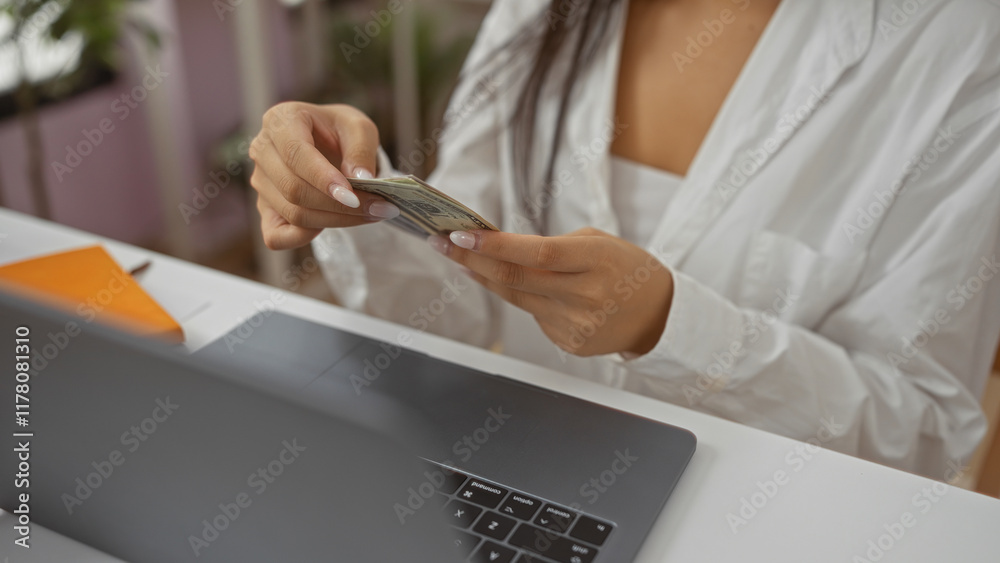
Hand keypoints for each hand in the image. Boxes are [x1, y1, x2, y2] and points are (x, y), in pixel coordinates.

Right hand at [249, 102, 399, 249]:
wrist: (328, 143)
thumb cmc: (340, 132)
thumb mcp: (359, 128)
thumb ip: (361, 149)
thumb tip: (361, 180)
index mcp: (280, 121)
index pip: (296, 154)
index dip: (323, 179)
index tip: (354, 197)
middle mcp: (262, 151)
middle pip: (294, 189)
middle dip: (339, 206)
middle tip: (380, 208)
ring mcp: (260, 182)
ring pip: (293, 213)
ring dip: (335, 220)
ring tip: (372, 214)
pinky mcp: (265, 209)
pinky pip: (275, 236)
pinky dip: (303, 238)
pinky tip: (332, 226)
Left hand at [430, 227, 673, 356]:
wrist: (659, 316)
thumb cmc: (626, 269)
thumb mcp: (599, 242)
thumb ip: (553, 247)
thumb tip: (500, 249)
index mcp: (596, 262)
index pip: (536, 254)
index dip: (494, 246)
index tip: (462, 234)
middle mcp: (585, 297)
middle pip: (515, 279)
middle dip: (471, 259)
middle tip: (442, 242)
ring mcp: (575, 325)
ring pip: (516, 298)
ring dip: (485, 277)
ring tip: (460, 258)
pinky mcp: (569, 343)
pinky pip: (534, 315)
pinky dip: (523, 298)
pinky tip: (521, 286)